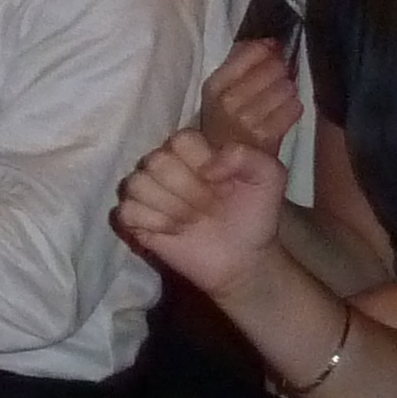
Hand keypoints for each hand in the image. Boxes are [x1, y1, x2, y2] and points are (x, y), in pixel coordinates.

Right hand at [116, 129, 287, 298]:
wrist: (244, 257)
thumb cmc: (253, 214)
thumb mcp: (269, 177)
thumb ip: (246, 155)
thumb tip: (208, 167)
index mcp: (193, 150)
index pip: (180, 140)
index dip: (201, 163)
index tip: (221, 184)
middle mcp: (164, 165)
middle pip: (156, 161)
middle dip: (188, 190)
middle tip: (208, 208)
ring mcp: (145, 191)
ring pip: (137, 184)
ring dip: (170, 208)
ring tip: (191, 221)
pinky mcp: (134, 219)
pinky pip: (127, 211)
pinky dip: (152, 223)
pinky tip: (172, 232)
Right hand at [197, 39, 303, 160]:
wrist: (225, 172)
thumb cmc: (225, 127)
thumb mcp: (222, 93)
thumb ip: (239, 64)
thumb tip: (268, 41)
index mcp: (214, 87)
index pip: (249, 52)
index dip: (265, 50)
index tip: (270, 52)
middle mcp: (228, 102)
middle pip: (272, 68)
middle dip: (279, 71)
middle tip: (276, 80)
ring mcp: (248, 120)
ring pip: (285, 88)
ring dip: (286, 92)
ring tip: (277, 101)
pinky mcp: (267, 138)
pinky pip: (292, 109)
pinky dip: (291, 110)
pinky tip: (282, 115)